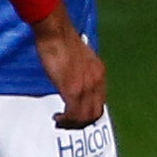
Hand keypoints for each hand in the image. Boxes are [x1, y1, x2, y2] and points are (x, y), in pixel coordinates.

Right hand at [31, 12, 107, 129]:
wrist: (56, 32)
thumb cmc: (62, 40)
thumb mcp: (79, 58)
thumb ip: (80, 71)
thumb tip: (74, 80)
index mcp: (99, 72)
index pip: (100, 101)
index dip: (89, 112)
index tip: (77, 115)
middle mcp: (96, 81)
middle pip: (95, 113)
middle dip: (81, 123)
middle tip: (67, 123)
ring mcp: (86, 86)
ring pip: (85, 117)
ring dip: (72, 124)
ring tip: (61, 121)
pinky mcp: (72, 89)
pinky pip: (73, 114)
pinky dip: (66, 120)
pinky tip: (58, 117)